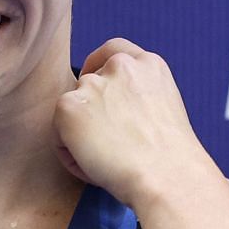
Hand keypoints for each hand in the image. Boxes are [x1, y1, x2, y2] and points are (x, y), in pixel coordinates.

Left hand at [54, 38, 217, 208]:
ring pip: (73, 112)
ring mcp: (92, 84)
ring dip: (81, 136)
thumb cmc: (170, 160)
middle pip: (87, 85)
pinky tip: (94, 168)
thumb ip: (137, 96)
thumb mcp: (163, 110)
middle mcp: (119, 67)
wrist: (165, 176)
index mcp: (148, 64)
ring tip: (107, 162)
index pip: (113, 51)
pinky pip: (58, 136)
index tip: (94, 82)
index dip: (98, 66)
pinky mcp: (69, 106)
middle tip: (109, 147)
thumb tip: (110, 108)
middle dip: (91, 113)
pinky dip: (70, 155)